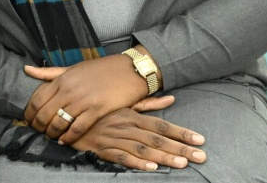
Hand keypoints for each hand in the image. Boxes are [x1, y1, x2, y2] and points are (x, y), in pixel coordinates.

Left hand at [23, 56, 149, 141]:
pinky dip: (69, 137)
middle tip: (37, 131)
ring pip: (59, 122)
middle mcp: (69, 90)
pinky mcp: (97, 110)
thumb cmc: (100, 69)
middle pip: (45, 113)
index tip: (28, 120)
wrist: (129, 70)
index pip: (37, 99)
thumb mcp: (72, 68)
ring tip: (50, 137)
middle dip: (38, 125)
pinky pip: (78, 127)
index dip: (29, 113)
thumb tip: (26, 69)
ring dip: (52, 133)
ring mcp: (83, 100)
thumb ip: (49, 72)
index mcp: (61, 79)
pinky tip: (65, 141)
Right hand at [68, 108, 205, 170]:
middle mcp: (125, 126)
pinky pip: (121, 156)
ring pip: (142, 148)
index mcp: (130, 115)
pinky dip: (136, 162)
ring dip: (163, 156)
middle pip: (157, 139)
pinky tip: (150, 167)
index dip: (181, 133)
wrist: (64, 112)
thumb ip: (147, 103)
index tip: (200, 139)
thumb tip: (171, 99)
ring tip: (182, 163)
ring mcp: (113, 137)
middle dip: (180, 148)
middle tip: (201, 156)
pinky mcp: (101, 148)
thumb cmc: (96, 109)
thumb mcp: (122, 103)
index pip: (161, 125)